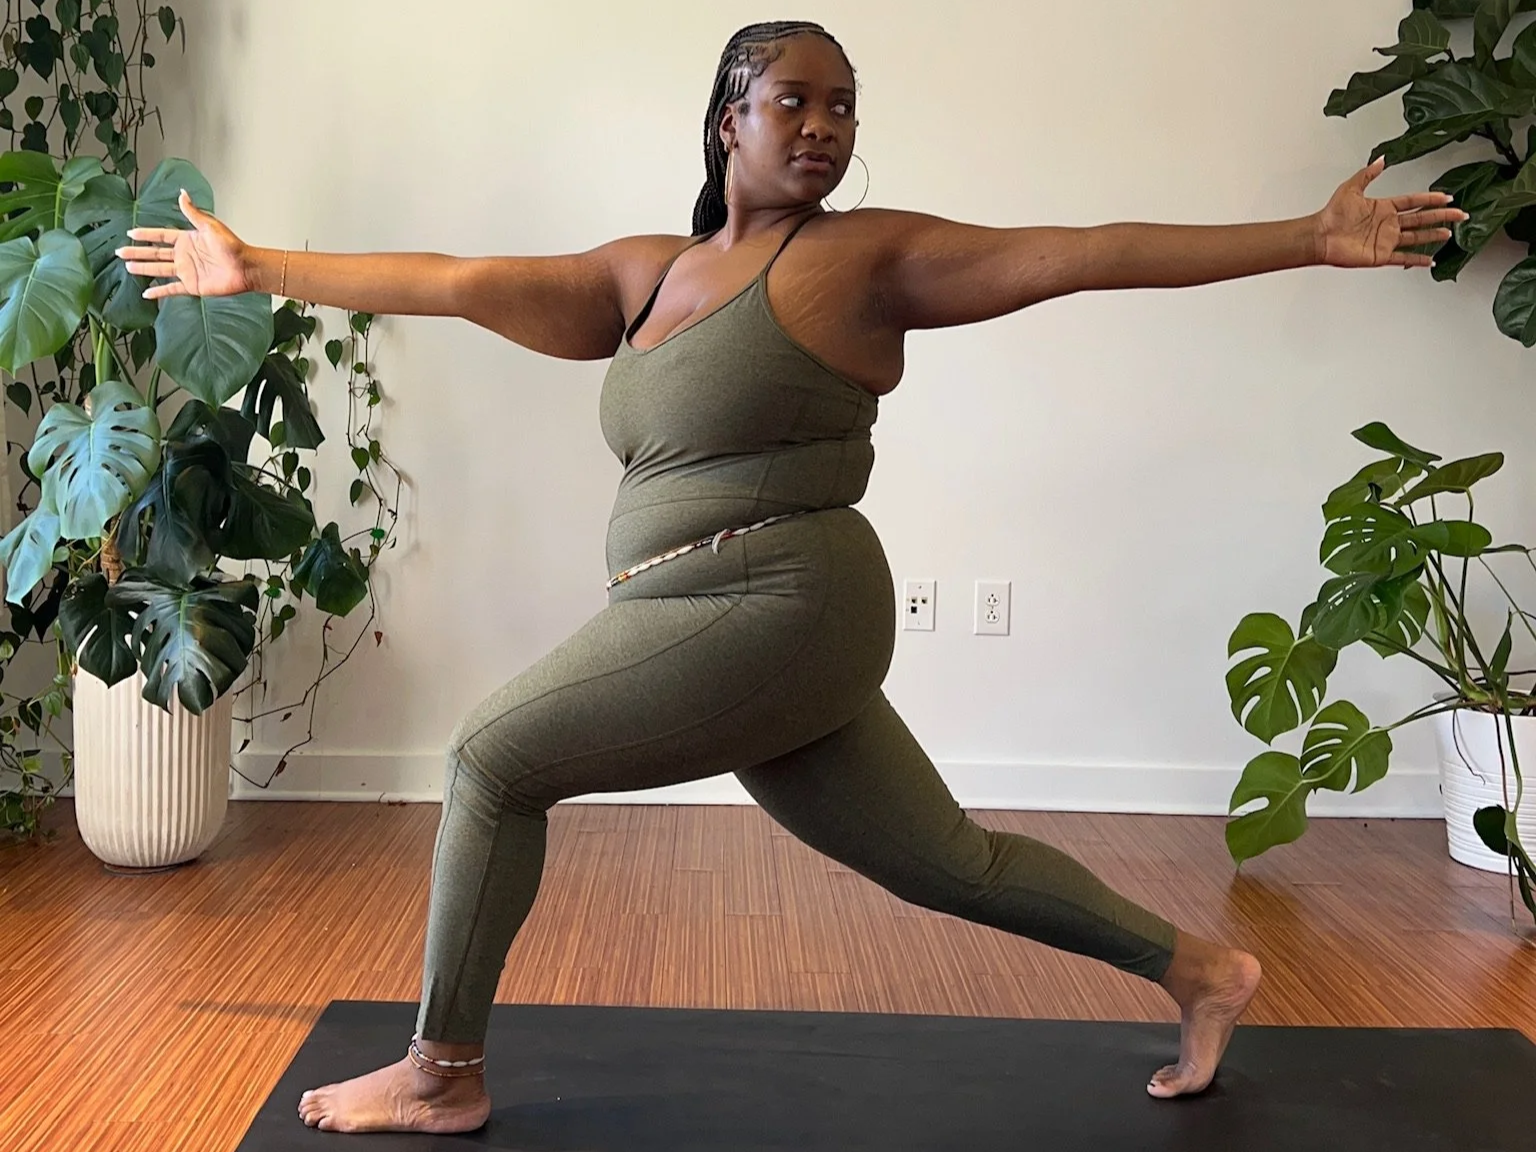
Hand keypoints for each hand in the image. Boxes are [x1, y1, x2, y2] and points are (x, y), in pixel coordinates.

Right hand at [114, 188, 250, 298]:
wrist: (245, 267)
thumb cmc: (233, 246)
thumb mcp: (210, 226)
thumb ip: (193, 212)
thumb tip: (182, 194)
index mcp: (187, 239)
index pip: (161, 236)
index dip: (146, 234)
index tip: (131, 233)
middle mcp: (184, 255)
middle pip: (155, 253)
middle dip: (137, 252)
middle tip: (120, 252)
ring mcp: (187, 271)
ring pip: (159, 269)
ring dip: (143, 268)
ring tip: (128, 267)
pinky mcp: (191, 285)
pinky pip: (171, 289)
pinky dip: (159, 292)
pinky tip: (147, 293)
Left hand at [1313, 156, 1468, 269]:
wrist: (1320, 237)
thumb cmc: (1331, 215)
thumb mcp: (1351, 188)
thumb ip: (1368, 174)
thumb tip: (1381, 159)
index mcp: (1383, 207)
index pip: (1414, 201)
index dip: (1430, 199)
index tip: (1447, 197)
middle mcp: (1388, 224)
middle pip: (1421, 218)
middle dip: (1441, 216)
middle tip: (1459, 214)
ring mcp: (1386, 240)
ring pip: (1417, 237)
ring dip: (1434, 235)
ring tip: (1450, 232)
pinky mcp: (1381, 255)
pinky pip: (1404, 258)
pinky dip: (1418, 260)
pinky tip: (1430, 260)